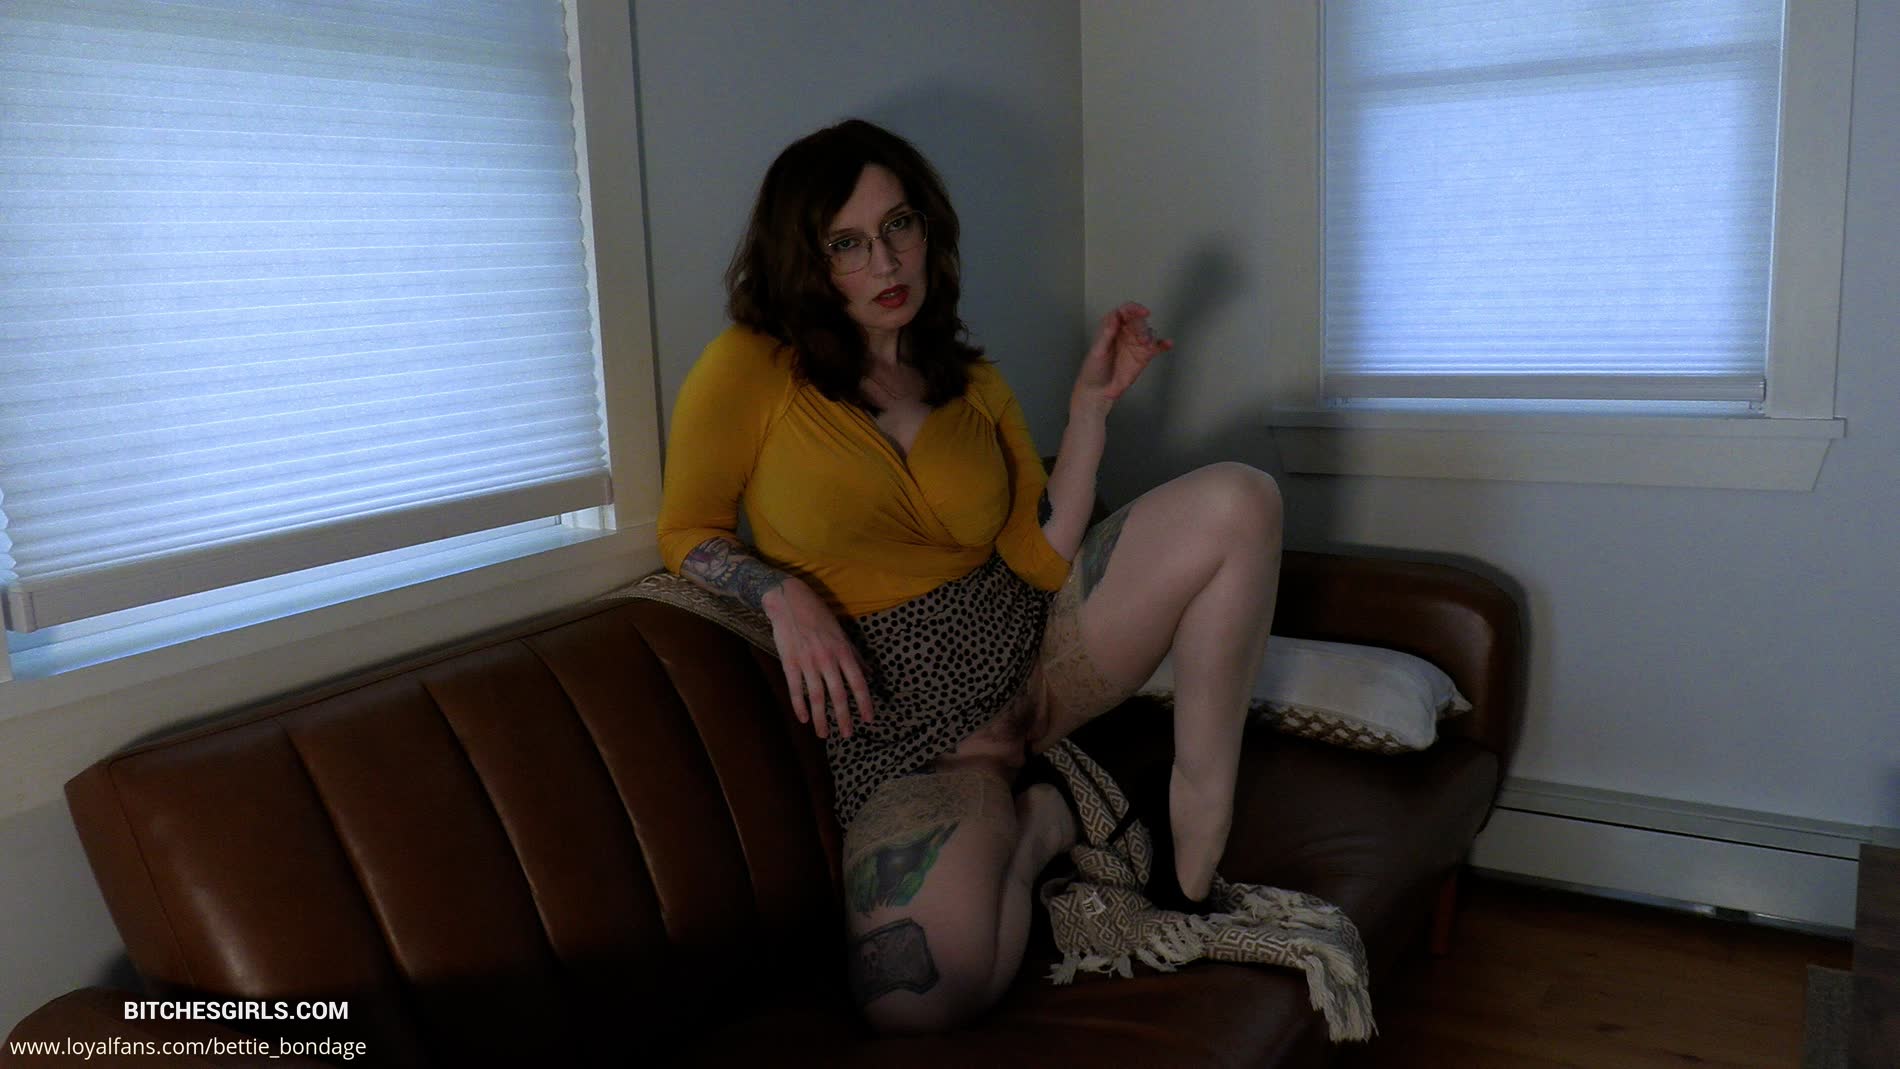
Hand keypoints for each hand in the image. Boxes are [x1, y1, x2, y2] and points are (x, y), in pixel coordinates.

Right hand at [761, 576, 875, 738]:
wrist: (789, 600)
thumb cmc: (819, 615)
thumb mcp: (842, 633)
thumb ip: (855, 655)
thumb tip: (870, 674)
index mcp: (843, 651)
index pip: (858, 683)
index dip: (864, 703)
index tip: (869, 719)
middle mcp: (827, 659)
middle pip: (838, 695)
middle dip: (844, 718)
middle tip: (848, 735)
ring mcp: (807, 662)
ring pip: (816, 697)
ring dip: (821, 719)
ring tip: (824, 734)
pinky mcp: (789, 663)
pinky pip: (796, 690)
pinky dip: (799, 706)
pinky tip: (804, 719)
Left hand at [1074, 301, 1172, 407]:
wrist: (1099, 390)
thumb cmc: (1094, 369)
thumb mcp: (1098, 350)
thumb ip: (1107, 333)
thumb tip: (1114, 316)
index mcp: (1111, 327)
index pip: (1124, 312)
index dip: (1133, 309)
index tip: (1142, 312)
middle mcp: (1125, 333)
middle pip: (1138, 321)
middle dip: (1141, 327)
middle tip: (1140, 338)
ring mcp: (1135, 344)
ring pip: (1147, 332)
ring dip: (1149, 336)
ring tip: (1146, 345)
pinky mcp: (1144, 355)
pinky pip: (1156, 347)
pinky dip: (1163, 344)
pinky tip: (1168, 343)